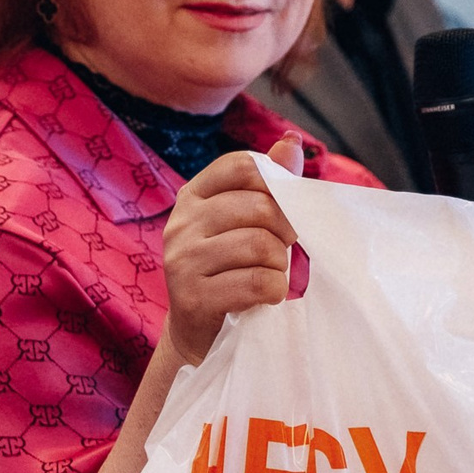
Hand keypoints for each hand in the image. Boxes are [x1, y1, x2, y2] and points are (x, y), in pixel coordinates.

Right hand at [160, 138, 300, 364]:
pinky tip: (267, 297)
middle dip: (286, 232)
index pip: (242, 165)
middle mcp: (181, 222)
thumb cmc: (231, 270)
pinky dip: (274, 290)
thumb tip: (292, 139)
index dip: (276, 184)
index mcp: (194, 194)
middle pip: (259, 207)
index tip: (283, 211)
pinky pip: (255, 282)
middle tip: (283, 252)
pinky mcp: (191, 297)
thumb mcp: (246, 223)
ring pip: (260, 245)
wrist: (201, 333)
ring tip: (271, 275)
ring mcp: (182, 259)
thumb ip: (269, 183)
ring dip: (280, 266)